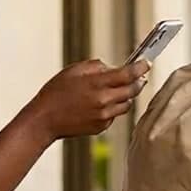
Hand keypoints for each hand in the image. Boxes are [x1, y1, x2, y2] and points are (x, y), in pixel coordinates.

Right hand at [24, 59, 149, 139]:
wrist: (44, 120)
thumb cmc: (56, 92)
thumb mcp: (74, 70)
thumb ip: (97, 66)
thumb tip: (113, 68)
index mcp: (97, 84)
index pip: (128, 74)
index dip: (140, 68)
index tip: (146, 64)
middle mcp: (104, 101)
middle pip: (133, 90)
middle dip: (138, 81)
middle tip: (139, 76)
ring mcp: (104, 116)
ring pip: (126, 104)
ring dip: (126, 95)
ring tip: (116, 89)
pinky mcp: (101, 127)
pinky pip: (115, 114)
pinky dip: (113, 107)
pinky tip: (101, 103)